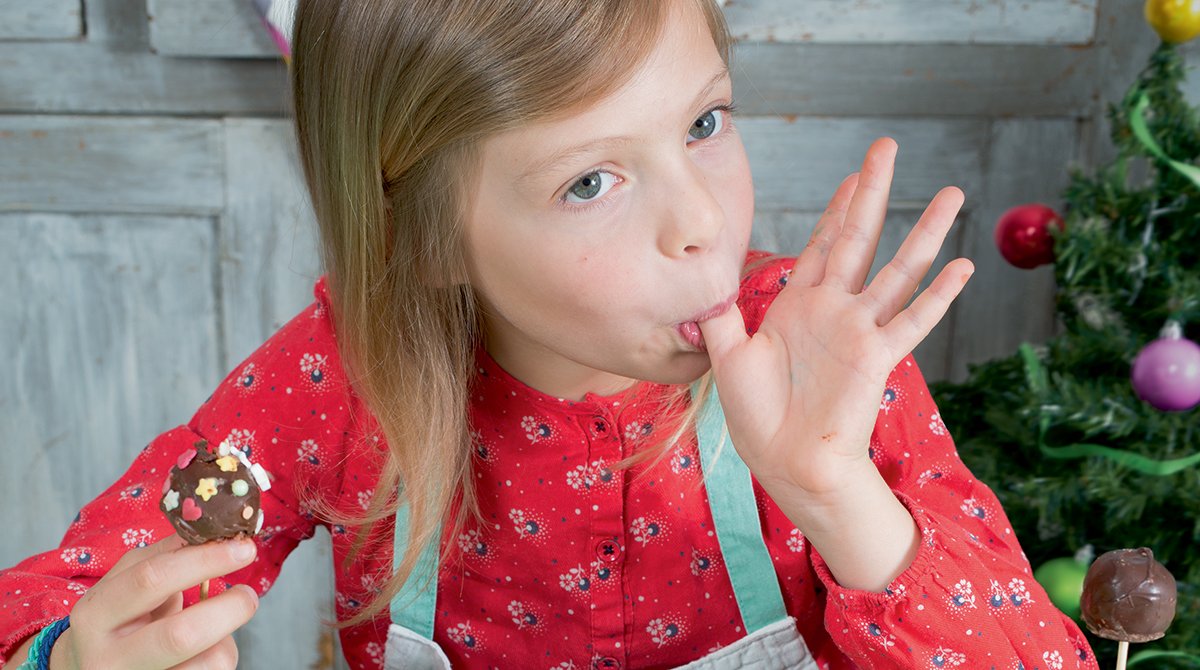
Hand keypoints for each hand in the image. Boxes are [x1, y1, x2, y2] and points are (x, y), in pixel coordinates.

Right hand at [45, 534, 258, 669]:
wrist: (93, 668)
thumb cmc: (119, 619)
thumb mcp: (127, 582)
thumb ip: (166, 556)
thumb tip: (215, 534)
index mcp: (95, 615)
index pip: (153, 579)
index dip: (204, 561)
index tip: (243, 549)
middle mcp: (106, 659)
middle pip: (182, 635)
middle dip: (229, 609)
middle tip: (248, 594)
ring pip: (207, 664)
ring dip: (226, 638)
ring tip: (214, 627)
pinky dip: (219, 655)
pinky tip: (201, 651)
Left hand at [699, 137, 972, 498]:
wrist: (783, 460)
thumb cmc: (756, 415)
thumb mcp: (728, 356)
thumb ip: (721, 316)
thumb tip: (704, 282)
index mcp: (799, 304)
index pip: (822, 243)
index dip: (835, 207)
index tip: (852, 172)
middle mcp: (834, 308)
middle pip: (858, 236)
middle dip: (872, 191)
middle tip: (888, 146)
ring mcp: (859, 329)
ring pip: (898, 268)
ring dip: (924, 231)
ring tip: (952, 194)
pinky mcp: (876, 356)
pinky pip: (912, 320)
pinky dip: (938, 295)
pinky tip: (963, 266)